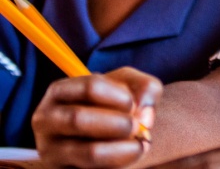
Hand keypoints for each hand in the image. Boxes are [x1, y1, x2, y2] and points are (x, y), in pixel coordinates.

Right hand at [32, 67, 161, 168]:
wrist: (111, 134)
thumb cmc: (117, 103)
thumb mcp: (132, 85)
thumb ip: (146, 88)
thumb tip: (144, 113)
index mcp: (60, 91)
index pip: (90, 87)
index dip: (118, 95)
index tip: (133, 103)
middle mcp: (46, 121)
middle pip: (79, 119)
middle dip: (117, 123)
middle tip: (137, 126)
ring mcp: (51, 152)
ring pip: (88, 152)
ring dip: (121, 149)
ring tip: (140, 144)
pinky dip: (116, 166)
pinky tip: (128, 156)